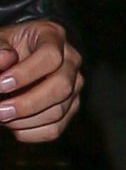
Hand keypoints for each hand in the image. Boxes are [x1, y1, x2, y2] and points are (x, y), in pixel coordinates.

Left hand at [0, 18, 82, 141]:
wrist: (18, 56)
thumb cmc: (7, 46)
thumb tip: (4, 60)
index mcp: (53, 36)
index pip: (51, 56)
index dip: (25, 74)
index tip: (0, 84)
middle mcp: (71, 60)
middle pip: (62, 87)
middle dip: (26, 104)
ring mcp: (74, 85)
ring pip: (58, 111)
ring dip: (24, 121)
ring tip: (2, 116)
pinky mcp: (69, 107)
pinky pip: (54, 129)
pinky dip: (29, 133)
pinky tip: (13, 125)